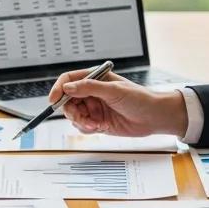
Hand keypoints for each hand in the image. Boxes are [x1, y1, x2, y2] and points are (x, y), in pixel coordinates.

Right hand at [48, 68, 188, 136]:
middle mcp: (91, 92)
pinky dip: (86, 128)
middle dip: (70, 110)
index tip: (53, 100)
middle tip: (80, 117)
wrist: (155, 117)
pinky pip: (82, 125)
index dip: (58, 89)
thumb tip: (67, 87)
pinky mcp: (97, 121)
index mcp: (94, 78)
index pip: (69, 80)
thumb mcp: (114, 90)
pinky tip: (98, 127)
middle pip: (67, 100)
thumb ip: (90, 87)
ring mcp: (94, 107)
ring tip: (94, 124)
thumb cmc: (139, 98)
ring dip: (80, 121)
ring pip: (73, 114)